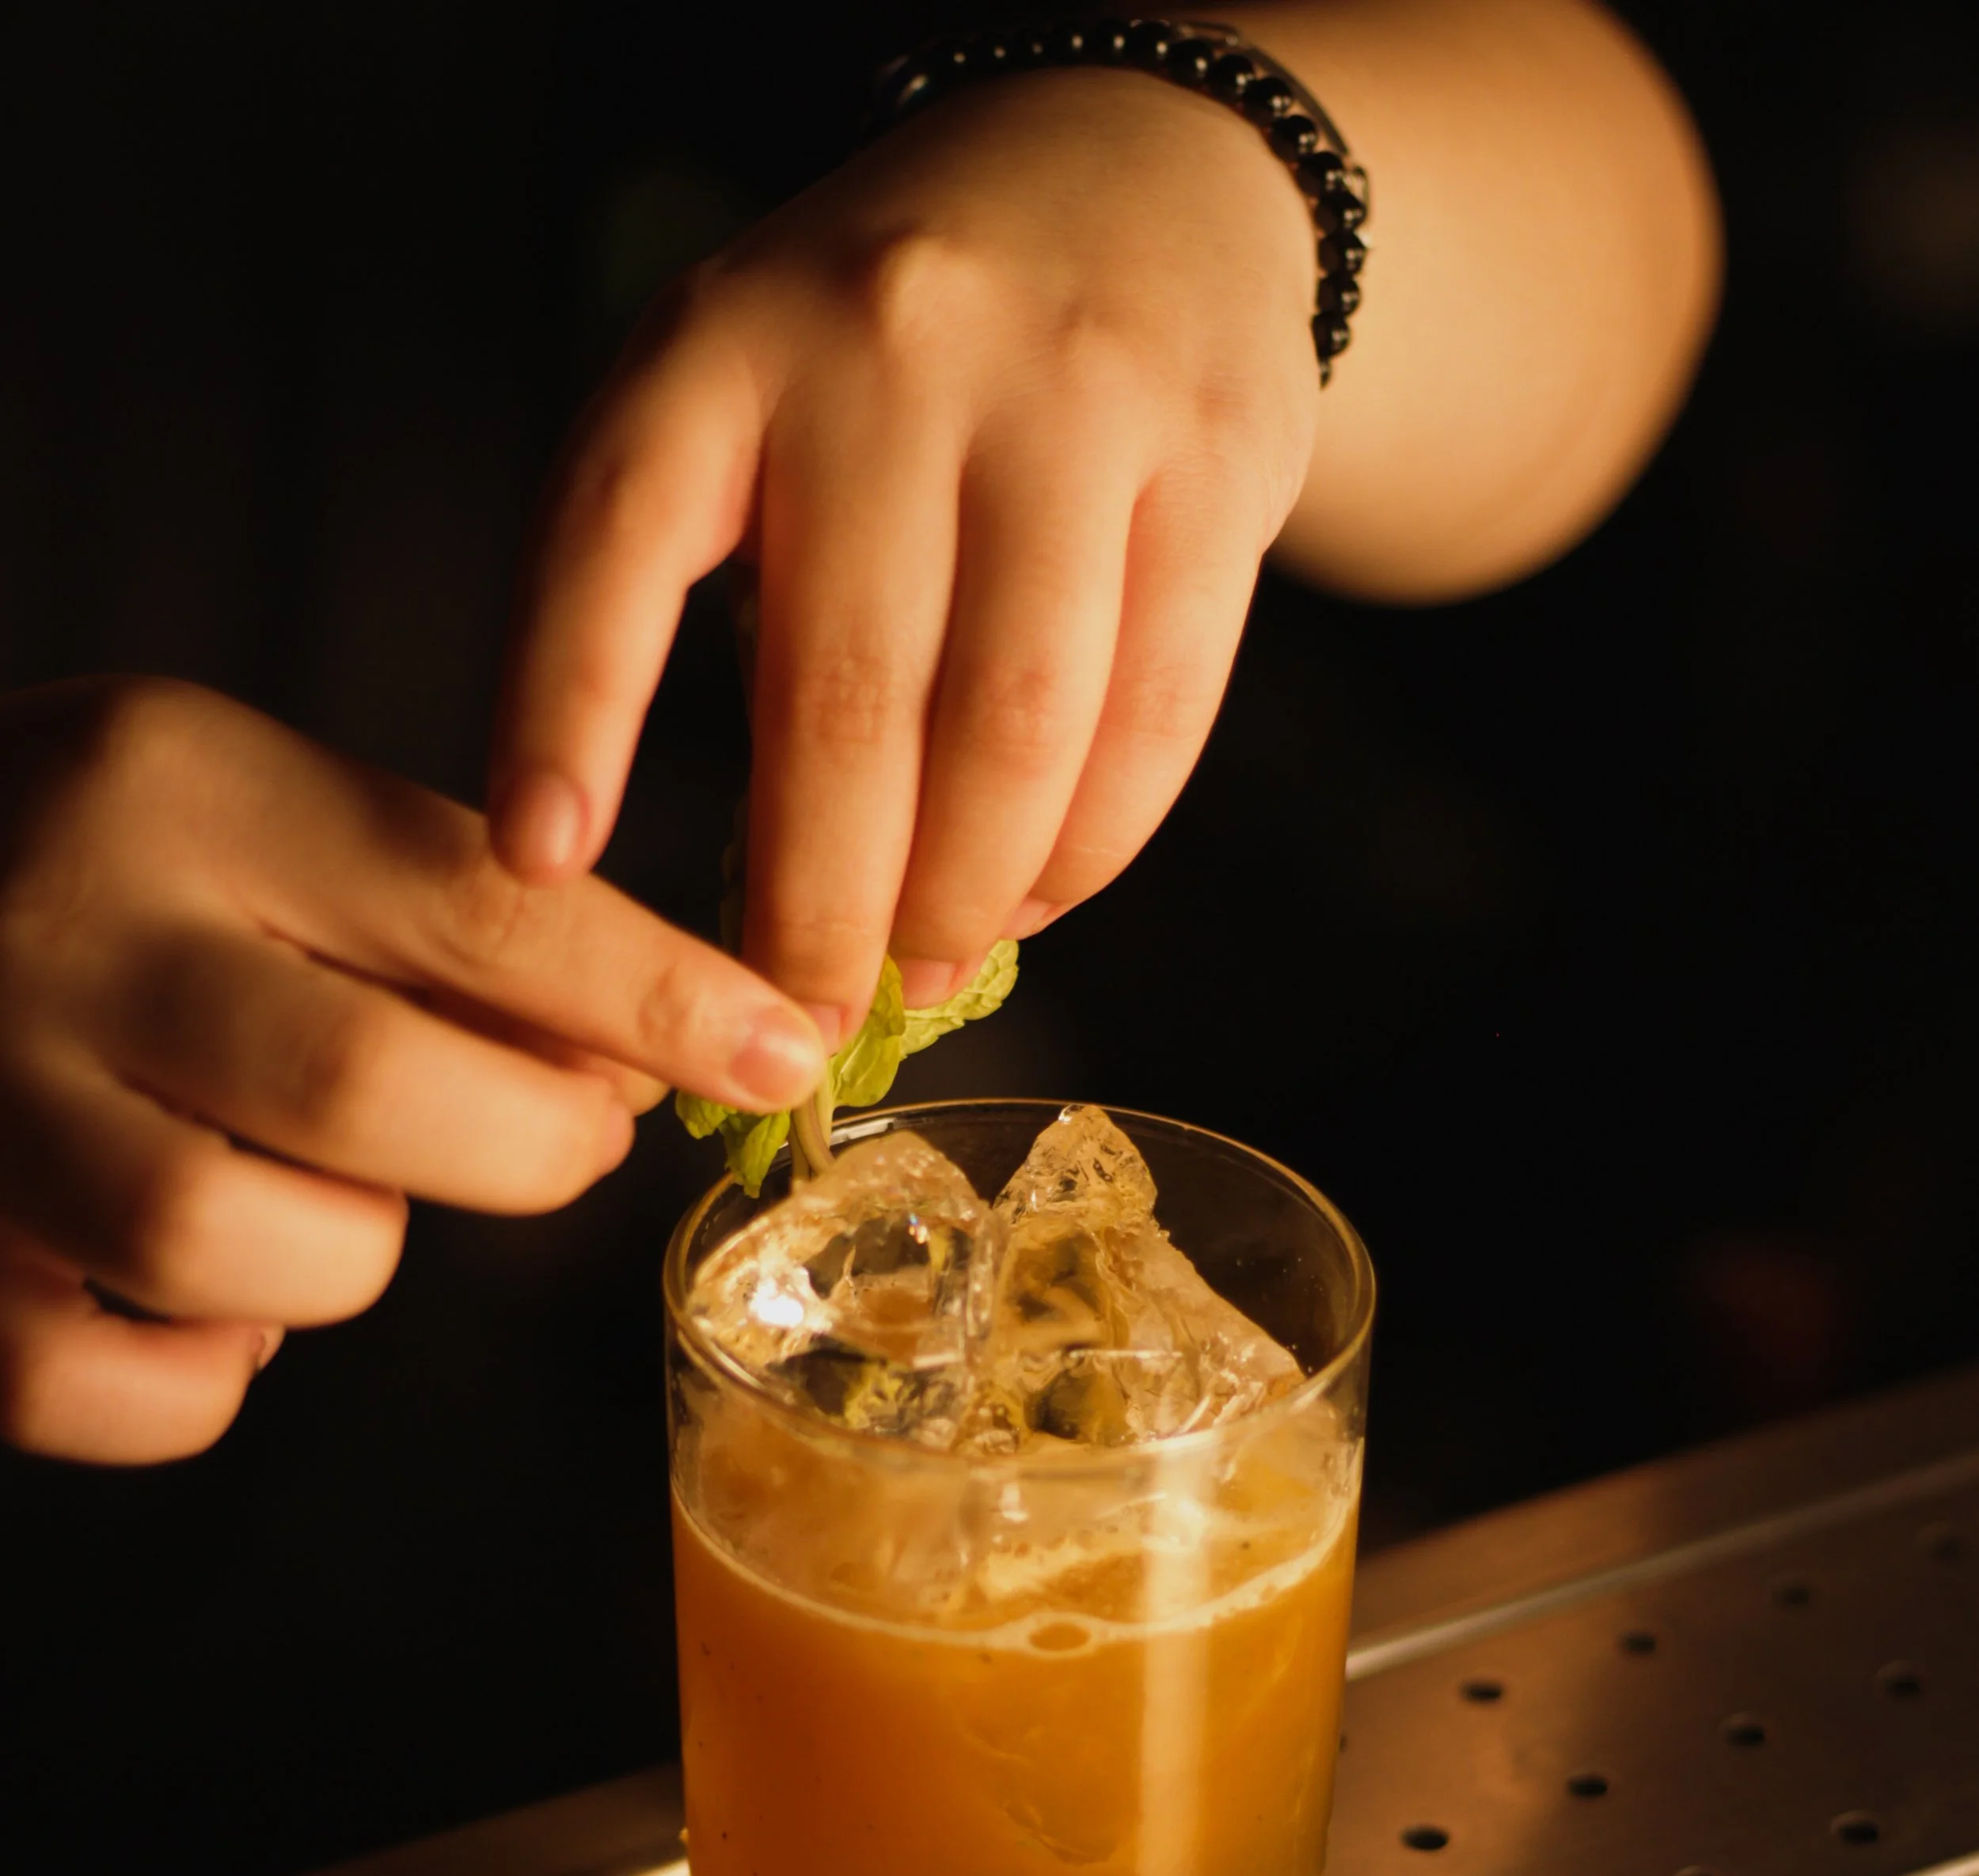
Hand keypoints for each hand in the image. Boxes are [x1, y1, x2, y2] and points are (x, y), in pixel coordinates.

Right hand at [0, 678, 824, 1462]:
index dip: (655, 997)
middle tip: (563, 1140)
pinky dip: (210, 1373)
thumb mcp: (245, 806)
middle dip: (526, 1147)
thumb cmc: (78, 867)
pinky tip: (212, 1300)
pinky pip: (135, 1389)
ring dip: (351, 1254)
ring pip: (256, 1252)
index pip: (475, 904)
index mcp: (180, 795)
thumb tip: (651, 1051)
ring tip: (327, 1197)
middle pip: (371, 1094)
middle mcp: (72, 945)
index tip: (779, 1048)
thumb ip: (434, 909)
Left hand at [489, 69, 1316, 1031]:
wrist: (1136, 179)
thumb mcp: (748, 397)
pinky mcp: (1214, 463)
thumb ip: (705, 590)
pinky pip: (1153, 714)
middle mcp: (889, 355)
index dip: (566, 715)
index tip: (536, 870)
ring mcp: (1067, 401)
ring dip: (964, 897)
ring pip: (1012, 729)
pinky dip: (1090, 847)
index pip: (612, 544)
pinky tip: (1038, 896)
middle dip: (819, 909)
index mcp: (721, 345)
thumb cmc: (894, 352)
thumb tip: (703, 896)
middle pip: (844, 702)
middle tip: (796, 1023)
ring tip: (927, 968)